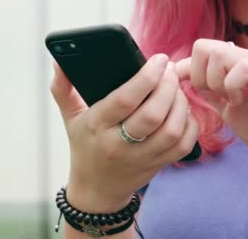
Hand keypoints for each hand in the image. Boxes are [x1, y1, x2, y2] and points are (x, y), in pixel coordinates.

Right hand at [50, 54, 198, 211]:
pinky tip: (183, 110)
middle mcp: (118, 144)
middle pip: (153, 114)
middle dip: (168, 86)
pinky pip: (182, 145)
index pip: (125, 99)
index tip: (158, 59)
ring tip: (177, 88)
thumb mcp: (70, 116)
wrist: (96, 189)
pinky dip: (189, 125)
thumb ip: (63, 88)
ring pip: (172, 129)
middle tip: (170, 70)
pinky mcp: (157, 166)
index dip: (147, 77)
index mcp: (96, 126)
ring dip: (181, 104)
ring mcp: (140, 158)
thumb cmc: (85, 145)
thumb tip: (58, 62)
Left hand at [175, 39, 247, 173]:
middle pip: (202, 46)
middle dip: (198, 75)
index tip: (189, 93)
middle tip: (213, 97)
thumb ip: (207, 90)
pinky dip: (232, 87)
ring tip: (229, 100)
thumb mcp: (225, 107)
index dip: (184, 71)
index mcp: (233, 64)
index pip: (197, 51)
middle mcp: (244, 58)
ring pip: (218, 53)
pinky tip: (240, 102)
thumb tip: (178, 74)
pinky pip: (240, 67)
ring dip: (215, 81)